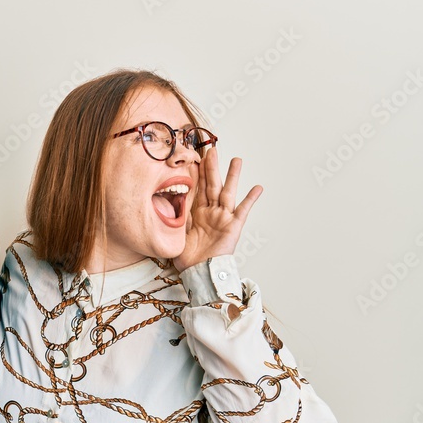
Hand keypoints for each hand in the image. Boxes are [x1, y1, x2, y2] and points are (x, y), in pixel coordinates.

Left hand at [174, 148, 262, 272]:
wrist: (199, 272)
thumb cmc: (187, 257)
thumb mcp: (176, 232)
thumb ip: (175, 215)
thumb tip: (165, 200)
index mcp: (197, 212)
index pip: (197, 187)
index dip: (198, 172)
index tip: (196, 156)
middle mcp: (211, 212)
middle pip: (212, 184)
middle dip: (212, 167)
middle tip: (212, 150)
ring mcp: (223, 217)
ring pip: (228, 192)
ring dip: (232, 176)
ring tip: (236, 160)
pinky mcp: (233, 226)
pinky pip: (243, 210)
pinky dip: (251, 199)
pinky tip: (257, 187)